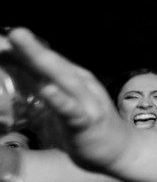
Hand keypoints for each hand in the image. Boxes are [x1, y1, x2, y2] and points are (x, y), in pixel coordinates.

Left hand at [0, 28, 135, 173]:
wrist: (121, 149)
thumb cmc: (85, 125)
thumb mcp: (60, 102)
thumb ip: (39, 88)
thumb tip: (11, 73)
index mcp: (72, 77)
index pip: (44, 58)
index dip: (24, 48)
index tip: (3, 37)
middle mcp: (80, 83)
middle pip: (53, 63)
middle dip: (31, 47)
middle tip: (14, 32)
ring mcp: (86, 101)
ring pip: (63, 79)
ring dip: (42, 61)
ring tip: (22, 45)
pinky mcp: (88, 121)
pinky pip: (71, 109)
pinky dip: (59, 99)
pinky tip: (47, 89)